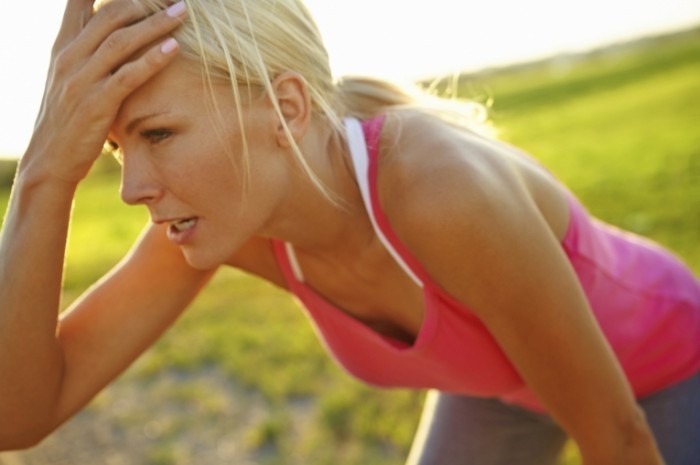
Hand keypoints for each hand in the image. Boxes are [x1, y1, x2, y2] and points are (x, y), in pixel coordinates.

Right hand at [24, 0, 186, 183]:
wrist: (50, 161)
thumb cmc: (68, 122)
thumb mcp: (71, 82)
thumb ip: (88, 57)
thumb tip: (112, 40)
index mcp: (63, 48)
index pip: (79, 3)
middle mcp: (69, 58)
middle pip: (109, 15)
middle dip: (143, 1)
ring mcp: (81, 80)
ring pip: (121, 41)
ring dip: (155, 24)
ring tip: (182, 12)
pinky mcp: (96, 104)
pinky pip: (128, 76)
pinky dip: (152, 60)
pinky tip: (174, 48)